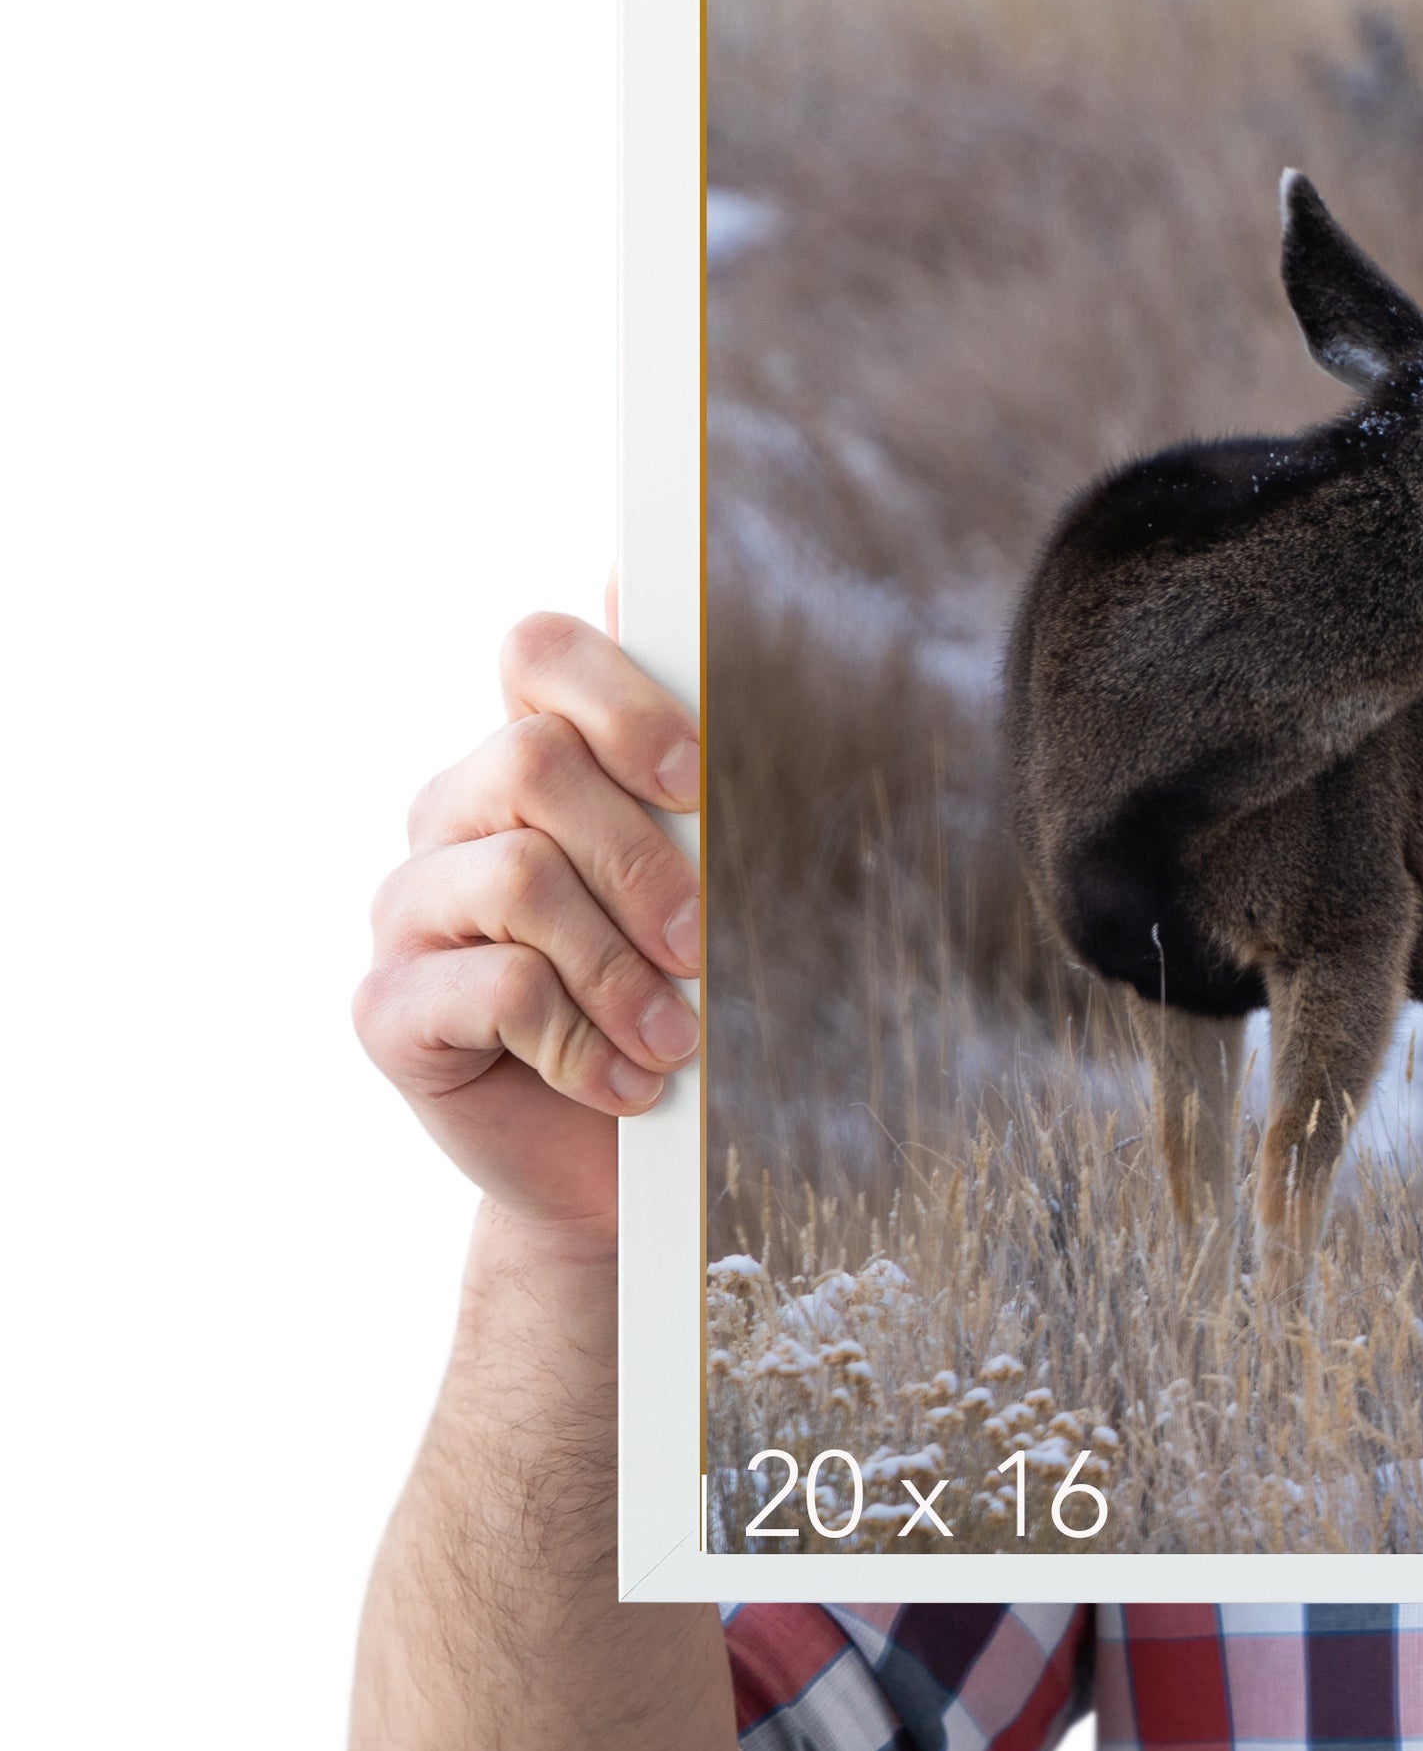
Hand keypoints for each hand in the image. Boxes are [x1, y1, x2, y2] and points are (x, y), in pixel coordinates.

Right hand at [353, 609, 703, 1242]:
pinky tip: (624, 1081)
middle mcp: (450, 819)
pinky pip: (494, 988)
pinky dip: (583, 1040)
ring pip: (518, 876)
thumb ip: (686, 756)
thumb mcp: (704, 877)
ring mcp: (407, 913)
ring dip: (622, 965)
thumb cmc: (671, 1000)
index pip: (537, 652)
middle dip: (643, 860)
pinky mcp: (388, 1012)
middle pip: (532, 763)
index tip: (701, 781)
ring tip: (677, 1037)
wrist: (615, 1164)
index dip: (621, 698)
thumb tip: (666, 585)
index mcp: (525, 762)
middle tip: (706, 946)